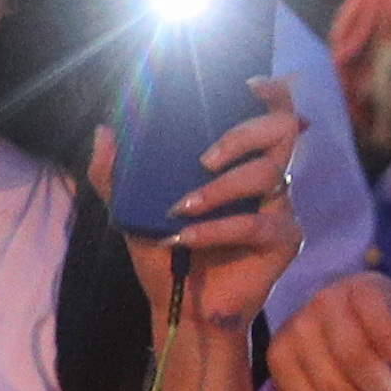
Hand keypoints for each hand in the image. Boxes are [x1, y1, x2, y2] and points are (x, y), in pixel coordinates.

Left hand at [103, 85, 307, 330]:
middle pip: (281, 131)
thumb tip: (104, 130)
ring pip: (270, 174)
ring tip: (182, 207)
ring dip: (221, 188)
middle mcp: (265, 178)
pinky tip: (187, 237)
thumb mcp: (131, 211)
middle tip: (203, 158)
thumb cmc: (164, 254)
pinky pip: (258, 224)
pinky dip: (218, 228)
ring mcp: (279, 207)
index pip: (269, 115)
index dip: (269, 95)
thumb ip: (114, 173)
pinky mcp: (285, 239)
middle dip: (242, 135)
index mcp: (237, 162)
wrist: (180, 305)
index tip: (248, 85)